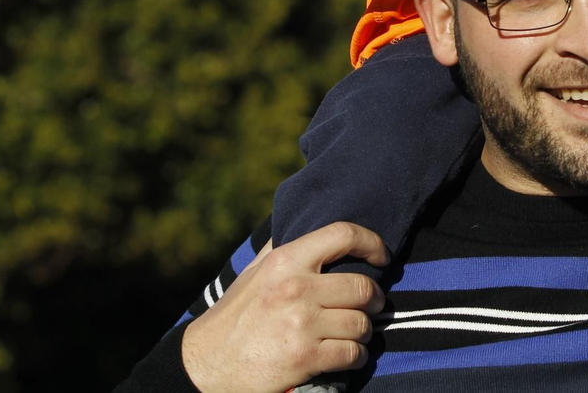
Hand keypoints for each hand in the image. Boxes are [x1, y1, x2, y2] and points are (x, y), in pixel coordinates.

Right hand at [180, 222, 388, 392]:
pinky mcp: (305, 357)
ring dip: (364, 331)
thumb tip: (304, 222)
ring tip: (356, 333)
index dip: (372, 242)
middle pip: (362, 286)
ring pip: (362, 323)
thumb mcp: (254, 273)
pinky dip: (357, 356)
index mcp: (285, 261)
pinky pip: (353, 353)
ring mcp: (301, 324)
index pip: (342, 234)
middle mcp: (296, 288)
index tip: (382, 256)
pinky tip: (349, 355)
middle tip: (370, 305)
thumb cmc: (235, 316)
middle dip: (373, 299)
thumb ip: (282, 247)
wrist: (205, 366)